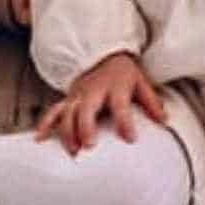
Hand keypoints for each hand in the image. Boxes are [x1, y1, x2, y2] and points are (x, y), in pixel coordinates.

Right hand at [34, 51, 164, 155]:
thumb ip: (152, 102)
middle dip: (86, 127)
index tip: (130, 138)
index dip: (125, 122)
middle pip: (87, 109)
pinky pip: (53, 111)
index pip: (121, 104)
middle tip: (89, 145)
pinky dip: (45, 124)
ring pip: (68, 112)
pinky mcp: (68, 99)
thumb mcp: (141, 82)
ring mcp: (78, 95)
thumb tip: (165, 120)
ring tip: (72, 150)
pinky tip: (40, 139)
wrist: (104, 54)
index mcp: (115, 86)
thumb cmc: (123, 73)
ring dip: (68, 131)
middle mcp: (94, 91)